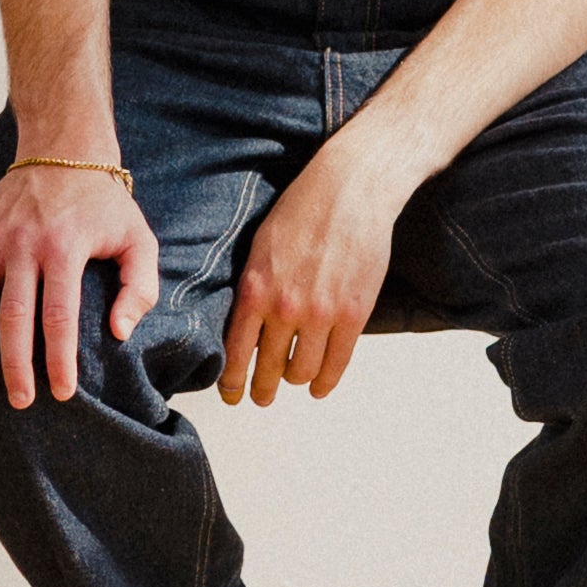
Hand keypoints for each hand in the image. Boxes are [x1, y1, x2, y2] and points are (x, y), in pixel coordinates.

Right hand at [0, 163, 158, 408]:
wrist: (62, 147)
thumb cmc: (105, 203)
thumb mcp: (138, 237)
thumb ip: (138, 286)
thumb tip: (118, 333)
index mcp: (65, 247)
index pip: (59, 315)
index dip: (59, 358)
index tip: (62, 392)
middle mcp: (24, 245)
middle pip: (13, 315)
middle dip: (13, 364)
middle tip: (19, 401)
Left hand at [219, 147, 398, 406]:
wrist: (350, 189)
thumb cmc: (301, 211)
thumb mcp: (260, 248)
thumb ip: (252, 291)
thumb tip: (245, 330)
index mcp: (255, 289)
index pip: (236, 353)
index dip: (232, 382)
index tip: (231, 394)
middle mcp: (285, 308)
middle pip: (269, 369)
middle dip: (262, 389)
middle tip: (261, 397)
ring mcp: (322, 313)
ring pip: (302, 372)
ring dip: (296, 381)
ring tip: (294, 382)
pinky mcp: (354, 314)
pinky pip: (337, 363)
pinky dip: (325, 382)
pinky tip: (319, 387)